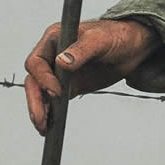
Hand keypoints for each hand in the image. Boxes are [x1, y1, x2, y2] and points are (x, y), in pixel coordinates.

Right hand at [24, 18, 159, 133]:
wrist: (131, 47)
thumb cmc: (117, 36)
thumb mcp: (101, 40)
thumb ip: (81, 50)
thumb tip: (61, 62)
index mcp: (54, 39)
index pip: (36, 62)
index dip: (42, 78)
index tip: (56, 92)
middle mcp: (51, 55)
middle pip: (33, 80)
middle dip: (35, 101)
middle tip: (42, 119)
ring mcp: (58, 72)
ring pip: (39, 93)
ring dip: (39, 111)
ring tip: (43, 128)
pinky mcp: (66, 86)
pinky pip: (51, 101)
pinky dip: (49, 114)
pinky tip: (50, 126)